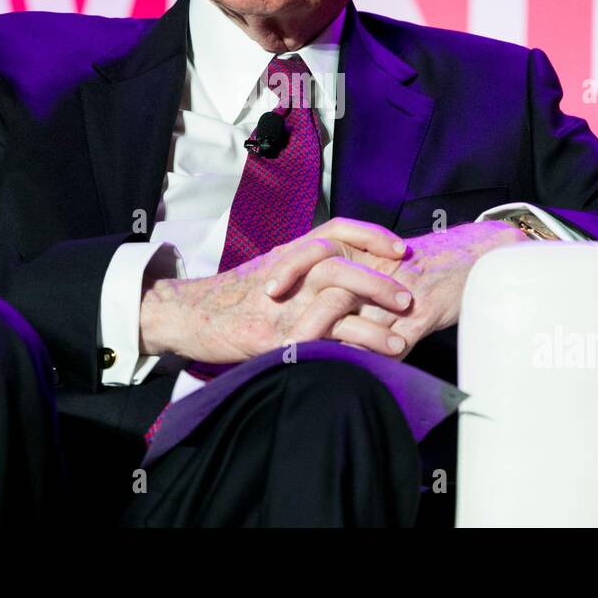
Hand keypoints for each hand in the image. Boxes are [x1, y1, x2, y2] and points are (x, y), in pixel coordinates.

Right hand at [141, 217, 414, 363]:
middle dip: (380, 284)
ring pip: (336, 306)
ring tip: (398, 344)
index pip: (339, 229)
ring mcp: (283, 305)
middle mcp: (290, 273)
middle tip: (407, 300)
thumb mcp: (272, 267)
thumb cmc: (234, 294)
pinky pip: (317, 344)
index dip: (372, 235)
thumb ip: (304, 264)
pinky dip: (344, 355)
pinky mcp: (275, 336)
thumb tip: (344, 269)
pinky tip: (366, 367)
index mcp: (292, 252)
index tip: (401, 247)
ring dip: (372, 328)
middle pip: (343, 267)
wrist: (190, 313)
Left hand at [268, 221, 529, 358]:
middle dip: (304, 320)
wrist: (475, 256)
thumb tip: (320, 302)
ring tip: (309, 367)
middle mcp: (377, 269)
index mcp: (364, 252)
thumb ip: (354, 279)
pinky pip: (395, 341)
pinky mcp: (422, 312)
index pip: (317, 255)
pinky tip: (361, 377)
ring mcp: (399, 292)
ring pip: (359, 321)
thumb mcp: (386, 263)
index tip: (267, 291)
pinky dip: (376, 360)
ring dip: (334, 347)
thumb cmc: (426, 263)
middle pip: (331, 293)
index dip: (289, 269)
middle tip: (280, 344)